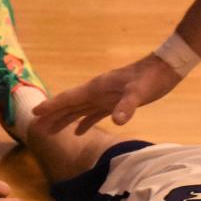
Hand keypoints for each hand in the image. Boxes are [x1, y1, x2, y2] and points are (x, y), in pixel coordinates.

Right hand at [31, 54, 180, 134]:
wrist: (166, 68)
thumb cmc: (151, 79)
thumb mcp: (139, 93)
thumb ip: (127, 106)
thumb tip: (117, 121)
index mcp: (97, 88)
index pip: (69, 98)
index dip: (52, 106)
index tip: (34, 114)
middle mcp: (97, 91)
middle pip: (69, 105)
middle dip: (52, 117)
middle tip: (35, 130)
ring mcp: (106, 96)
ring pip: (79, 109)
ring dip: (65, 120)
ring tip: (50, 132)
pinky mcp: (116, 101)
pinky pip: (94, 113)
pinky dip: (85, 122)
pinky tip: (79, 132)